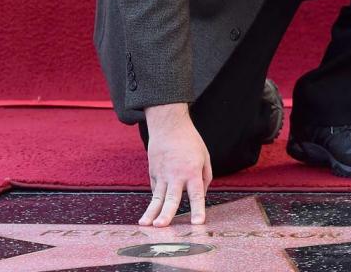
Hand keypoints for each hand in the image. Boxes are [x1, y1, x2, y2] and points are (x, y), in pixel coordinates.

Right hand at [139, 103, 210, 227]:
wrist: (168, 125)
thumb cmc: (189, 141)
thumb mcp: (204, 156)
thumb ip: (205, 178)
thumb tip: (201, 196)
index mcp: (192, 171)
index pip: (196, 194)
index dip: (198, 209)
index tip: (198, 223)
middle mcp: (176, 175)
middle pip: (171, 198)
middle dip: (166, 214)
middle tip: (162, 226)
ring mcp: (162, 174)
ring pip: (156, 197)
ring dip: (151, 212)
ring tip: (145, 224)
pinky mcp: (153, 172)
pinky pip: (155, 190)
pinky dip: (156, 200)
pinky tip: (152, 213)